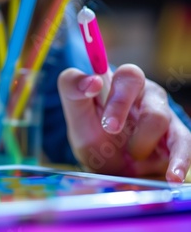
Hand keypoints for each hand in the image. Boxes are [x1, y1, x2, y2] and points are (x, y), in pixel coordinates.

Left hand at [58, 64, 190, 182]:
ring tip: (127, 157)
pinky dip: (179, 160)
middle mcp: (147, 96)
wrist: (104, 165)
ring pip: (160, 118)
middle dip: (122, 109)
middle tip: (109, 130)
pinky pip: (184, 144)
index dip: (118, 93)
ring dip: (139, 142)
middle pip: (150, 93)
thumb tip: (92, 80)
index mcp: (123, 84)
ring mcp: (164, 116)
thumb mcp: (75, 111)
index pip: (129, 75)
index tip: (103, 115)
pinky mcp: (176, 140)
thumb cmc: (91, 131)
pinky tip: (172, 176)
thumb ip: (72, 88)